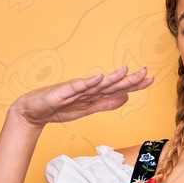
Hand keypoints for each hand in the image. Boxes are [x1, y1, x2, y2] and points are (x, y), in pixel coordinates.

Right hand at [11, 66, 152, 128]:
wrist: (33, 112)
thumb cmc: (59, 108)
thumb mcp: (88, 109)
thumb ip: (106, 103)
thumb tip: (126, 97)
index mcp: (94, 93)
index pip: (118, 88)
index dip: (134, 84)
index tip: (150, 79)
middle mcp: (87, 89)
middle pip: (112, 84)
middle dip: (129, 79)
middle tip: (146, 72)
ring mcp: (75, 90)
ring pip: (97, 84)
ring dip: (112, 78)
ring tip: (126, 70)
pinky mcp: (63, 92)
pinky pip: (77, 87)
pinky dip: (88, 82)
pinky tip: (99, 77)